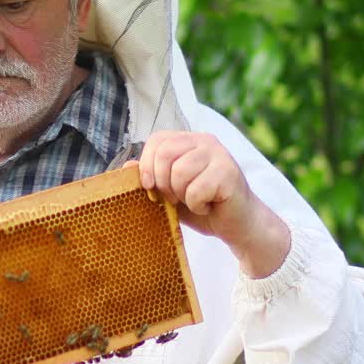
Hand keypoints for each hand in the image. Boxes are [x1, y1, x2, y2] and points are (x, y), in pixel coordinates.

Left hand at [131, 131, 289, 277]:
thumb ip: (151, 178)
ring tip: (194, 201)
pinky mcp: (229, 173)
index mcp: (189, 141)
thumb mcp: (170, 191)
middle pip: (165, 153)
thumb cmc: (202, 205)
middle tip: (174, 198)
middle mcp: (205, 141)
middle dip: (162, 182)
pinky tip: (207, 206)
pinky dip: (197, 205)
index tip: (148, 187)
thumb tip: (126, 166)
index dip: (146, 164)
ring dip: (181, 195)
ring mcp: (219, 155)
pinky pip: (196, 190)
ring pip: (180, 172)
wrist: (236, 224)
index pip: (157, 139)